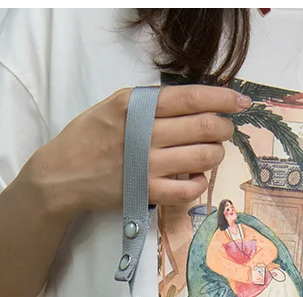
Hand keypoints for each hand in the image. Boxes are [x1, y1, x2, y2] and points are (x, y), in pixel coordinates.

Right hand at [26, 84, 248, 218]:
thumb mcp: (115, 106)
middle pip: (205, 126)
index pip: (192, 98)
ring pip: (203, 157)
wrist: (62, 175)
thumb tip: (193, 104)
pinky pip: (189, 189)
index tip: (240, 103)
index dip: (223, 99)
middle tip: (224, 131)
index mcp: (137, 105)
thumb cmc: (89, 137)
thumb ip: (150, 103)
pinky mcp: (146, 193)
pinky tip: (194, 178)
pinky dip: (199, 182)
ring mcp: (146, 165)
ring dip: (215, 154)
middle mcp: (144, 132)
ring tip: (209, 154)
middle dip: (223, 128)